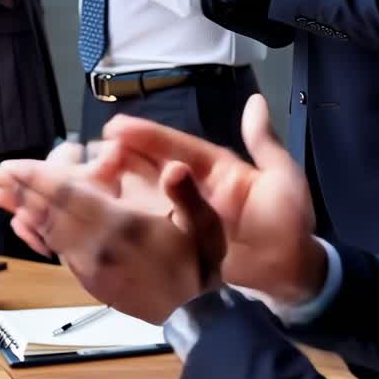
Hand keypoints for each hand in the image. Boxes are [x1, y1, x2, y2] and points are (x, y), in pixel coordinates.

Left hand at [0, 151, 224, 322]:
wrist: (194, 318)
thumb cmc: (200, 266)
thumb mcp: (205, 226)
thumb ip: (186, 194)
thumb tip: (177, 166)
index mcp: (121, 226)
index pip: (68, 196)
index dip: (37, 178)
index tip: (10, 164)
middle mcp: (97, 247)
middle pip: (48, 213)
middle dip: (19, 190)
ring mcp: (90, 268)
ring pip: (48, 233)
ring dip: (23, 211)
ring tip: (1, 194)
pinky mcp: (90, 282)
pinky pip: (56, 252)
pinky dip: (38, 233)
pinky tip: (29, 224)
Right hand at [103, 94, 326, 305]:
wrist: (293, 277)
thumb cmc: (290, 225)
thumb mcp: (282, 178)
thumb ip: (263, 142)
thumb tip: (255, 101)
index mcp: (215, 170)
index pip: (175, 147)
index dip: (147, 137)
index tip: (115, 128)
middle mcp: (193, 191)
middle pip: (150, 169)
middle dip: (121, 158)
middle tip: (92, 152)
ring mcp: (182, 220)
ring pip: (141, 198)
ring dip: (115, 188)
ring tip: (85, 179)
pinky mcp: (177, 249)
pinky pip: (147, 232)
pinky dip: (124, 224)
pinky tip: (99, 218)